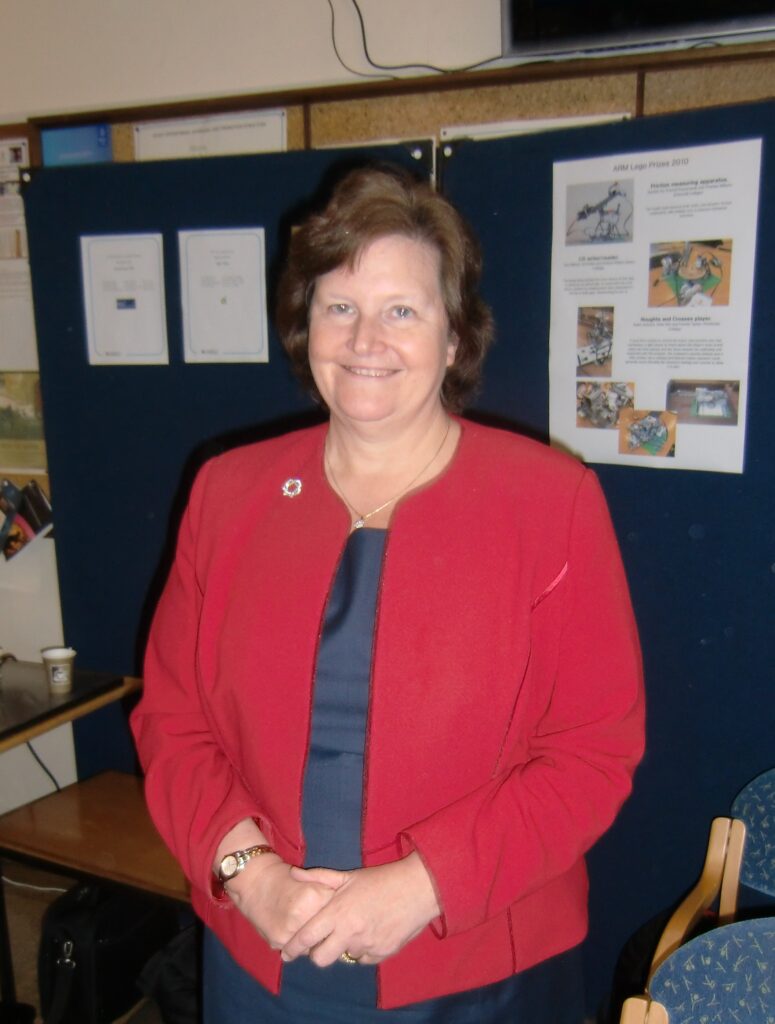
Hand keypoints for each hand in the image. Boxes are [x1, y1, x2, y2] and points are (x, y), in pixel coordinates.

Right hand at [226, 855, 338, 950]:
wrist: (254, 882)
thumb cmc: (283, 877)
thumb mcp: (309, 878)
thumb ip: (327, 891)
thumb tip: (345, 908)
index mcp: (313, 897)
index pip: (337, 912)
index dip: (339, 912)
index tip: (341, 913)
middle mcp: (302, 917)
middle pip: (327, 932)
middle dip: (331, 931)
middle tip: (333, 929)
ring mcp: (289, 933)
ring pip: (314, 945)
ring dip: (317, 941)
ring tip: (318, 933)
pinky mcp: (278, 942)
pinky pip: (299, 950)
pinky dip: (303, 946)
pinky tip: (302, 937)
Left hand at [280, 852, 440, 966]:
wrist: (417, 888)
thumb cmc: (381, 879)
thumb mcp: (348, 876)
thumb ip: (319, 877)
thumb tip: (293, 873)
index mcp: (338, 912)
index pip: (306, 938)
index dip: (292, 947)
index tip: (285, 953)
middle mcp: (349, 932)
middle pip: (320, 959)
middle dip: (317, 953)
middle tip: (322, 942)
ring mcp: (366, 945)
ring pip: (344, 958)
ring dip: (345, 947)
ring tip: (355, 928)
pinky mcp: (382, 954)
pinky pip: (364, 959)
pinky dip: (363, 950)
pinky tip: (370, 932)